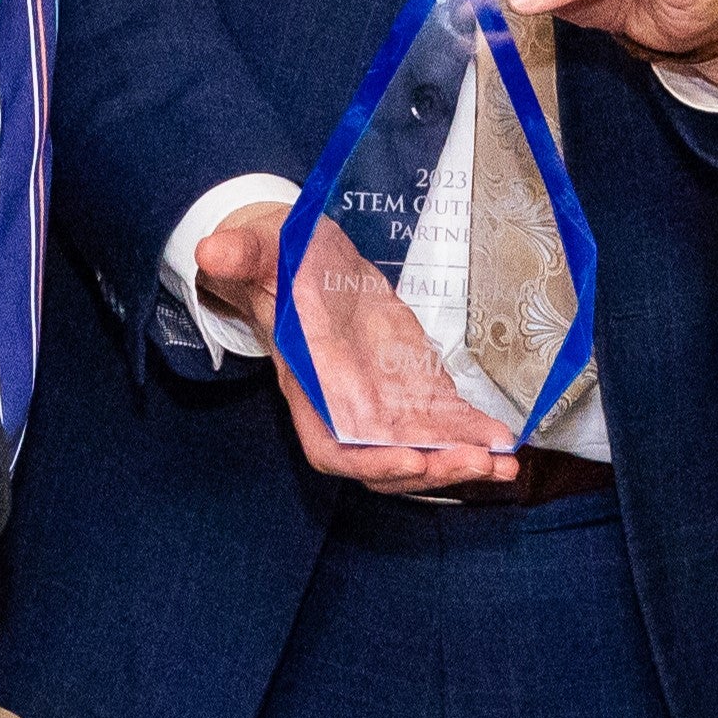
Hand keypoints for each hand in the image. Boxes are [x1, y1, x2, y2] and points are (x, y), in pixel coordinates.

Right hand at [197, 201, 521, 497]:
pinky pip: (441, 423)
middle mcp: (345, 405)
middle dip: (429, 469)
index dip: (367, 459)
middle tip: (476, 463)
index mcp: (309, 383)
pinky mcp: (409, 386)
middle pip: (385, 459)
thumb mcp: (262, 248)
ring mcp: (381, 400)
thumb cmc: (279, 259)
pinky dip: (471, 434)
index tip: (408, 459)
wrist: (301, 263)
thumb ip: (241, 253)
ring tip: (502, 465)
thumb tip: (212, 249)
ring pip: (419, 450)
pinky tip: (506, 441)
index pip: (332, 444)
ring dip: (459, 461)